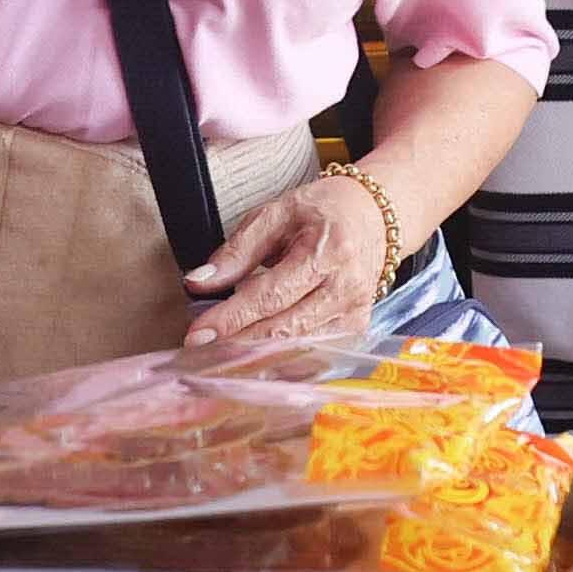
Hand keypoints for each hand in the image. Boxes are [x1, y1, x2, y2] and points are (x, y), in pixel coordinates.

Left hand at [182, 170, 390, 358]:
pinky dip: (282, 359)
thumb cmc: (324, 211)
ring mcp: (355, 312)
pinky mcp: (356, 327)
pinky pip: (313, 353)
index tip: (198, 333)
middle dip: (237, 342)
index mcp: (328, 251)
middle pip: (284, 328)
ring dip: (255, 355)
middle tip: (199, 350)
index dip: (231, 317)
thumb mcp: (277, 214)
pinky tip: (256, 360)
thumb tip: (200, 282)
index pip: (270, 295)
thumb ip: (237, 250)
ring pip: (297, 347)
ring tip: (221, 355)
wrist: (374, 215)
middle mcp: (346, 287)